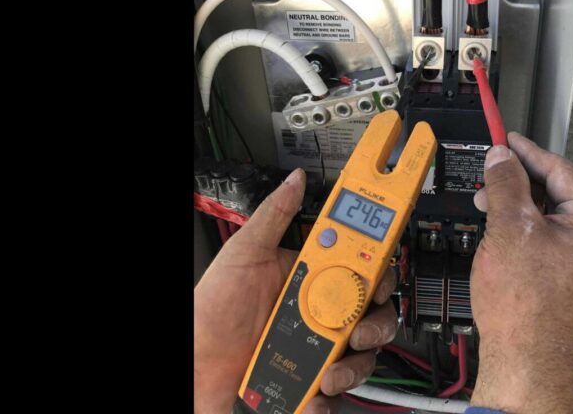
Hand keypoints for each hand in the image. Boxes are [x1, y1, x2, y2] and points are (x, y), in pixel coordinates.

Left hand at [194, 169, 398, 413]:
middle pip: (374, 315)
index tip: (374, 279)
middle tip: (356, 330)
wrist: (195, 365)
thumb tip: (294, 181)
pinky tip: (313, 394)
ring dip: (354, 366)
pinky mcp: (311, 384)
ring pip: (363, 357)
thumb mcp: (244, 253)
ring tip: (328, 372)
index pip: (361, 269)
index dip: (377, 273)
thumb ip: (273, 215)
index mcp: (312, 279)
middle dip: (376, 324)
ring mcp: (318, 351)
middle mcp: (322, 314)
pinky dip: (331, 400)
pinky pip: (338, 396)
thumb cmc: (214, 310)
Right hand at [469, 133, 572, 413]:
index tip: (506, 139)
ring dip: (515, 212)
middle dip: (517, 185)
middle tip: (488, 181)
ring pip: (548, 220)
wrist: (525, 367)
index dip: (527, 152)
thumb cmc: (527, 313)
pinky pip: (546, 245)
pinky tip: (499, 243)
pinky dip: (521, 237)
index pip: (563, 170)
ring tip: (488, 215)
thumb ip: (506, 185)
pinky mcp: (571, 283)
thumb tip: (501, 157)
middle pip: (556, 194)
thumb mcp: (509, 230)